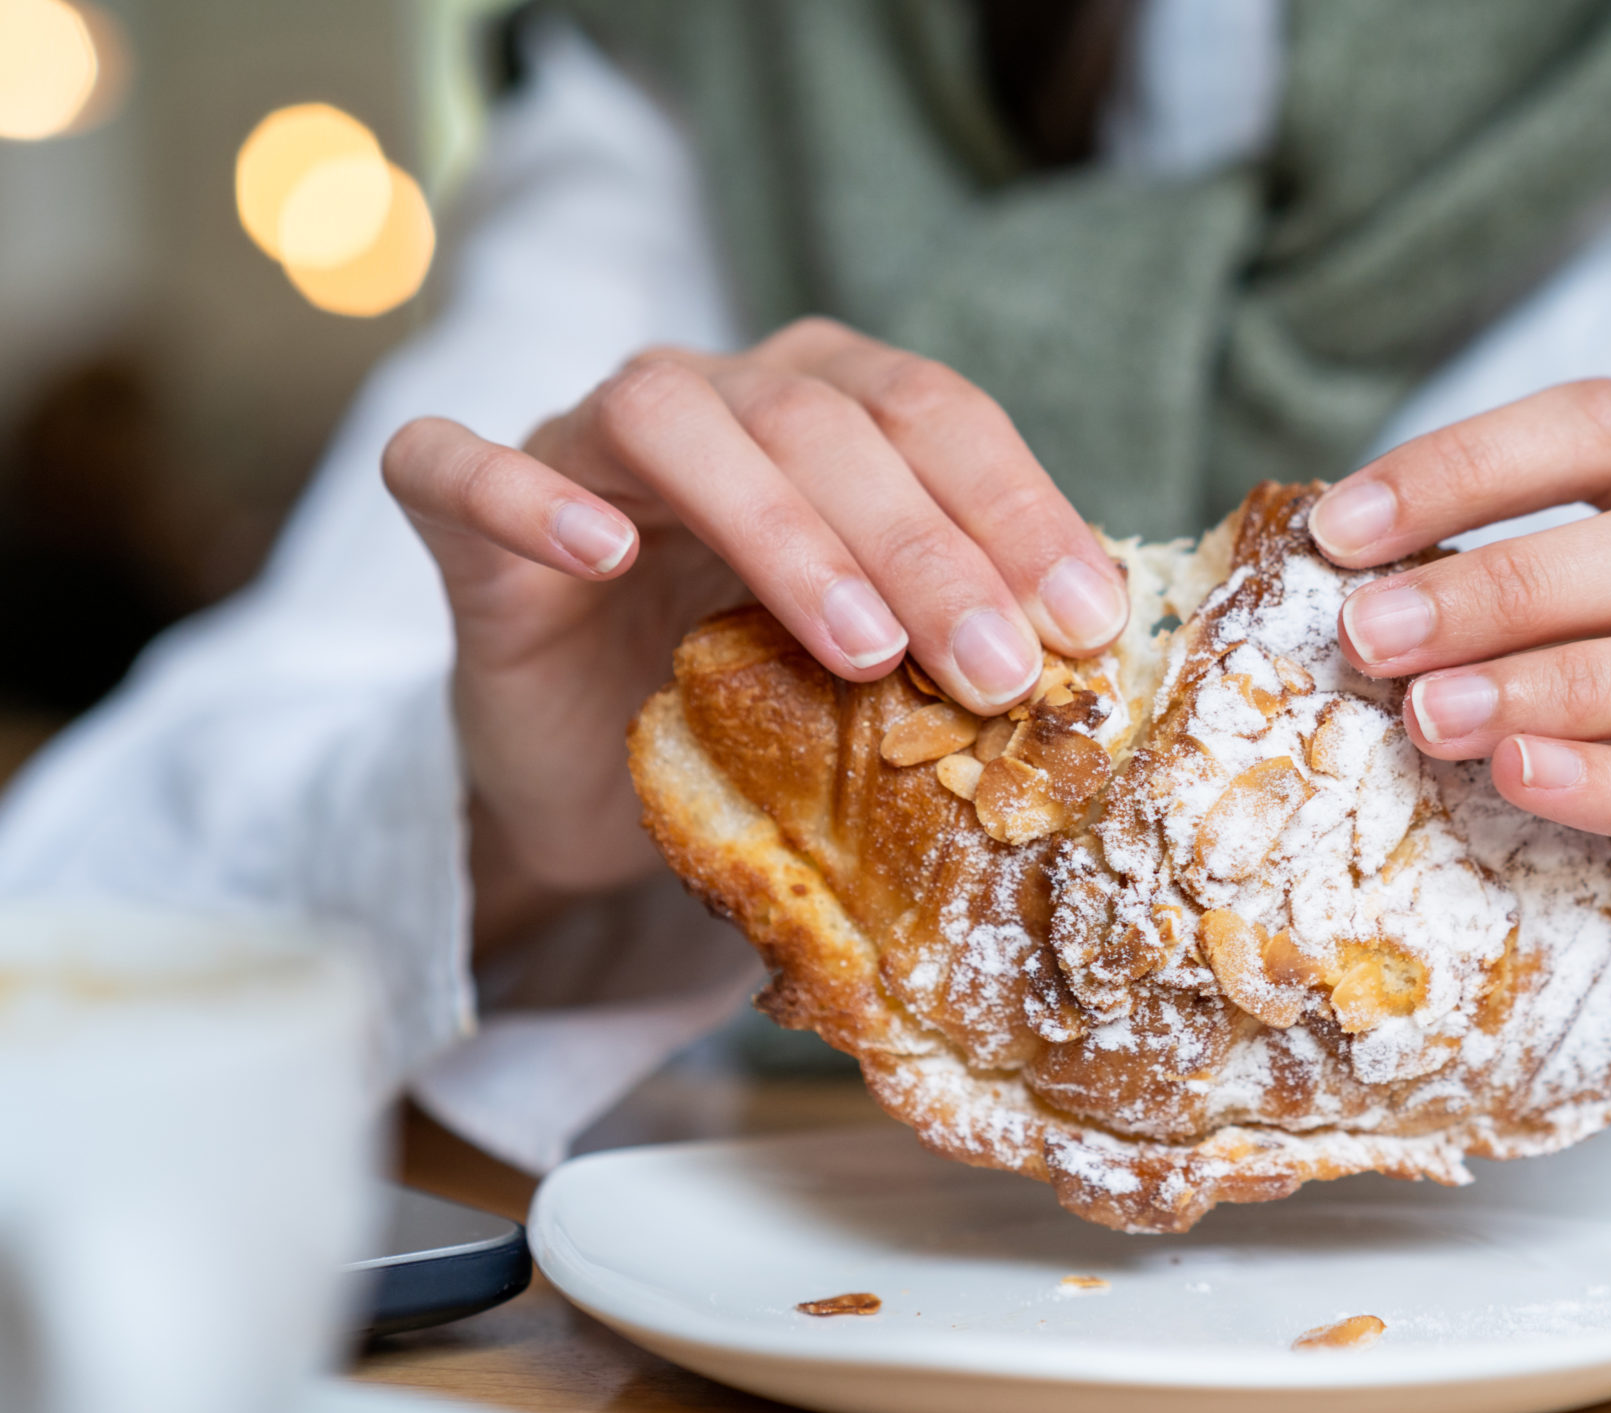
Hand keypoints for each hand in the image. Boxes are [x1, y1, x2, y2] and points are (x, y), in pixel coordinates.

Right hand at [382, 319, 1128, 950]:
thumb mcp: (882, 675)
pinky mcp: (467, 523)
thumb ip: (966, 635)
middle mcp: (714, 395)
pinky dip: (527, 494)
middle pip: (823, 420)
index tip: (1088, 621)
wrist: (594, 781)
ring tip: (860, 648)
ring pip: (671, 420)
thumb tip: (1111, 653)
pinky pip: (460, 469)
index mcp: (830, 406)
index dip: (1018, 509)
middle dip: (926, 546)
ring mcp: (581, 445)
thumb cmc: (756, 706)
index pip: (938, 416)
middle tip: (998, 670)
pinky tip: (602, 550)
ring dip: (779, 525)